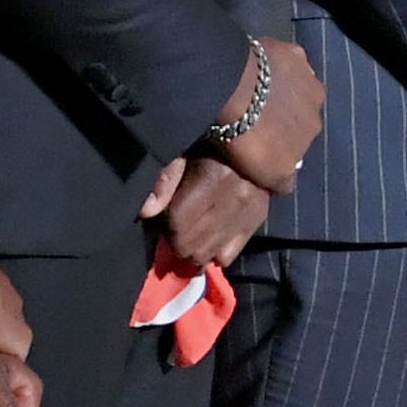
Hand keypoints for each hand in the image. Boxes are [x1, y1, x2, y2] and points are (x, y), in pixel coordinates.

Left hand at [156, 158, 270, 268]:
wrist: (260, 148)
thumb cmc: (214, 151)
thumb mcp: (185, 157)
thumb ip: (165, 182)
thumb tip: (145, 212)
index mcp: (211, 179)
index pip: (177, 221)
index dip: (165, 223)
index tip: (166, 217)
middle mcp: (231, 200)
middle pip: (189, 243)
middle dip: (176, 240)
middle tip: (178, 228)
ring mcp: (244, 217)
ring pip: (205, 255)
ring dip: (193, 250)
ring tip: (193, 236)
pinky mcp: (254, 226)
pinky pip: (226, 258)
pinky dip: (214, 254)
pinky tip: (211, 240)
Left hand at [203, 37, 322, 193]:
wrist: (233, 91)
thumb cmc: (251, 137)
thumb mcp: (270, 172)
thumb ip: (283, 180)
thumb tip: (287, 185)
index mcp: (315, 128)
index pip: (301, 138)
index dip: (282, 140)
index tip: (261, 140)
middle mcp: (318, 100)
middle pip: (300, 109)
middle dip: (284, 113)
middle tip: (255, 115)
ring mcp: (306, 72)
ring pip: (294, 84)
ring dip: (280, 88)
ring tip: (251, 91)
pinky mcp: (289, 50)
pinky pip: (283, 60)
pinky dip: (273, 65)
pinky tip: (254, 69)